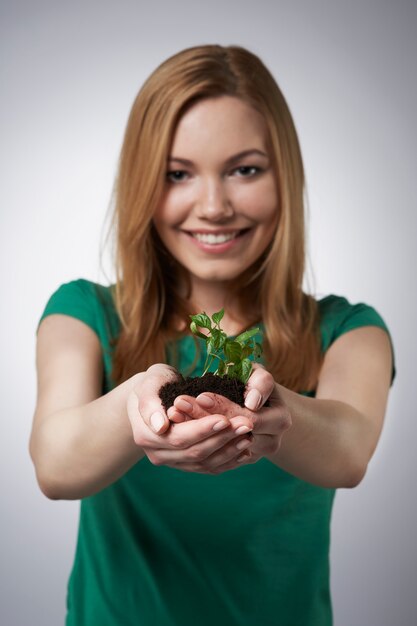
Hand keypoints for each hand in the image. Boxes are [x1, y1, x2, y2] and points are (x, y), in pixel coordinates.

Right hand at [126, 364, 254, 473]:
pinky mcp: (186, 465)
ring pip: (204, 464)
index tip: (225, 419)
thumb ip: (150, 403)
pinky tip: (245, 450)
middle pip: (194, 453)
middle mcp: (158, 455)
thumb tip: (160, 427)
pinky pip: (209, 468)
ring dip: (229, 451)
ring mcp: (173, 462)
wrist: (154, 396)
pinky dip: (228, 461)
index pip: (179, 437)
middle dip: (222, 439)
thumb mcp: (149, 383)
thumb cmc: (155, 384)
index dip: (203, 430)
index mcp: (146, 436)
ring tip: (249, 435)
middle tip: (246, 424)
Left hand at [168, 364, 291, 464]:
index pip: (249, 419)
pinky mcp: (236, 461)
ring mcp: (253, 455)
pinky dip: (194, 440)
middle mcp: (270, 443)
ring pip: (219, 448)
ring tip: (175, 413)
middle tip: (179, 404)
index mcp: (280, 421)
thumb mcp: (259, 374)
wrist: (256, 402)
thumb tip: (252, 402)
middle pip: (232, 435)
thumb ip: (261, 382)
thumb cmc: (255, 382)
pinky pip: (214, 457)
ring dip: (194, 430)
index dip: (224, 408)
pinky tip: (177, 425)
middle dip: (203, 418)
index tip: (200, 396)